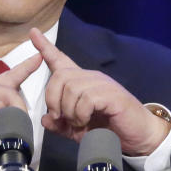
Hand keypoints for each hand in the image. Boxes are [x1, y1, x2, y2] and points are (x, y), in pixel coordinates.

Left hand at [29, 28, 169, 155]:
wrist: (137, 137)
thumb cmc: (109, 130)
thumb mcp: (77, 130)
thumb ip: (60, 125)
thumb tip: (44, 119)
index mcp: (81, 83)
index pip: (61, 59)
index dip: (45, 47)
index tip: (33, 33)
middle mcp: (91, 78)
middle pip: (60, 76)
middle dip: (52, 99)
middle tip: (60, 118)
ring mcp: (102, 84)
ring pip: (71, 88)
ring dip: (69, 111)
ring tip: (78, 123)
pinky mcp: (112, 94)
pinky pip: (86, 98)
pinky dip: (81, 114)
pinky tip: (86, 122)